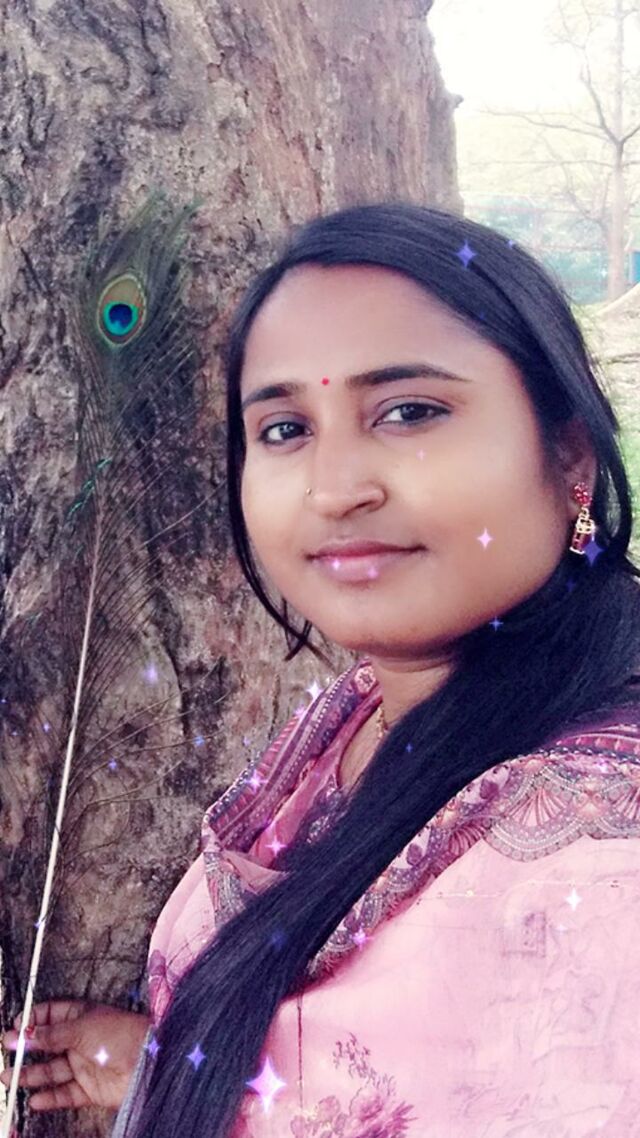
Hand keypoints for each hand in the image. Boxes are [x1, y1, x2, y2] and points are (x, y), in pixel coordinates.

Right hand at [0, 1000, 152, 1111]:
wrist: (149, 1062)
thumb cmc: (120, 1034)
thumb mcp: (82, 1029)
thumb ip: (51, 1035)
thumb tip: (22, 1034)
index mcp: (82, 1017)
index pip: (51, 1014)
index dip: (33, 1019)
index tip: (14, 1026)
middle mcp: (81, 1040)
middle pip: (48, 1044)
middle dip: (27, 1049)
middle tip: (6, 1053)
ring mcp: (84, 1064)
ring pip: (52, 1070)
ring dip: (31, 1075)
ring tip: (9, 1078)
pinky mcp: (90, 1089)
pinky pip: (65, 1094)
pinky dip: (50, 1097)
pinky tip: (35, 1099)